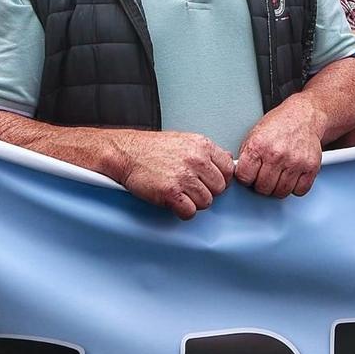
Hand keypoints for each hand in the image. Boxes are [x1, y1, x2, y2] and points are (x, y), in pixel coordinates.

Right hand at [116, 129, 234, 218]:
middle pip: (220, 188)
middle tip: (189, 188)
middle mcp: (196, 159)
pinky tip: (173, 202)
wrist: (125, 153)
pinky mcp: (171, 193)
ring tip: (179, 193)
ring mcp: (184, 176)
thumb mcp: (185, 140)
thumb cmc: (151, 148)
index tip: (208, 181)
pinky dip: (182, 211)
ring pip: (206, 202)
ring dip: (193, 202)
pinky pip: (190, 212)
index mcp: (202, 145)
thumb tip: (228, 160)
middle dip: (206, 191)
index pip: (229, 169)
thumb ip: (207, 152)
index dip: (220, 178)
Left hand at [236, 96, 327, 196]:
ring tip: (279, 175)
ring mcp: (294, 162)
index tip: (250, 176)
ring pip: (281, 192)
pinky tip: (292, 176)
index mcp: (258, 146)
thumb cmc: (279, 125)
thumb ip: (247, 156)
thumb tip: (240, 175)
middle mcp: (276, 154)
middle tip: (265, 176)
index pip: (244, 177)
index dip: (246, 179)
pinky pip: (300, 191)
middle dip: (262, 185)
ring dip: (279, 187)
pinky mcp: (311, 167)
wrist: (304, 115)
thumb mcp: (254, 135)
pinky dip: (296, 187)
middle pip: (263, 188)